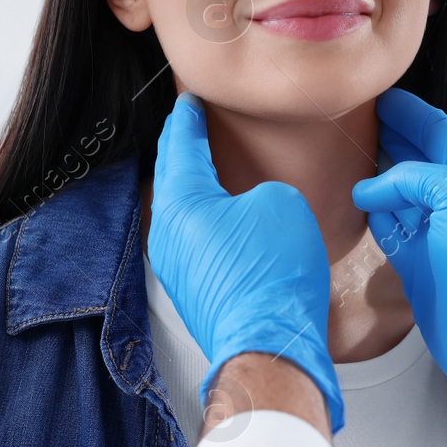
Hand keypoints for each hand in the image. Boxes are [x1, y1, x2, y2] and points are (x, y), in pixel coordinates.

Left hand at [146, 93, 343, 432]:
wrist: (269, 343)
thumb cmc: (273, 274)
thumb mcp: (279, 201)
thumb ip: (259, 187)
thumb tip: (252, 205)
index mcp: (181, 201)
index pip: (180, 145)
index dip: (188, 119)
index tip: (190, 103)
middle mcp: (167, 232)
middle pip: (172, 178)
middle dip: (180, 150)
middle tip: (189, 130)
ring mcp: (176, 266)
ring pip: (181, 213)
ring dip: (193, 190)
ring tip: (208, 173)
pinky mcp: (194, 292)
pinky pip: (195, 243)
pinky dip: (205, 223)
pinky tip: (224, 223)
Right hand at [351, 89, 446, 427]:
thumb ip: (414, 178)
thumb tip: (375, 189)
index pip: (439, 132)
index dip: (410, 114)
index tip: (384, 98)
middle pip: (419, 162)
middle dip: (394, 139)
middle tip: (364, 121)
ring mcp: (440, 237)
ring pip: (403, 198)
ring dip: (381, 179)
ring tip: (357, 157)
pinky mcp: (421, 268)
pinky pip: (393, 233)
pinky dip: (377, 218)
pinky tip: (363, 204)